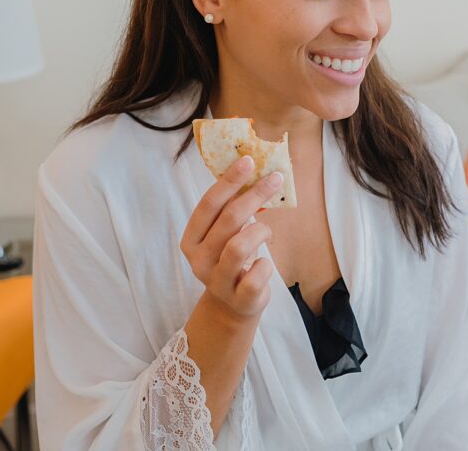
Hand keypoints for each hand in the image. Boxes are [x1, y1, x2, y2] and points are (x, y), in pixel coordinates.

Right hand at [180, 155, 282, 321]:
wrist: (232, 306)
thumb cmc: (230, 259)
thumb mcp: (225, 235)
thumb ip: (231, 210)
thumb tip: (254, 171)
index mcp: (192, 239)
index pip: (209, 204)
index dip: (229, 181)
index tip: (248, 160)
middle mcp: (199, 260)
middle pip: (228, 220)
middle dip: (254, 195)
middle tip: (275, 178)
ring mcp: (218, 281)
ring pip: (239, 246)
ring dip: (261, 231)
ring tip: (266, 232)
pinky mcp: (239, 299)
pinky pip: (258, 273)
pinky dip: (266, 264)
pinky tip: (263, 265)